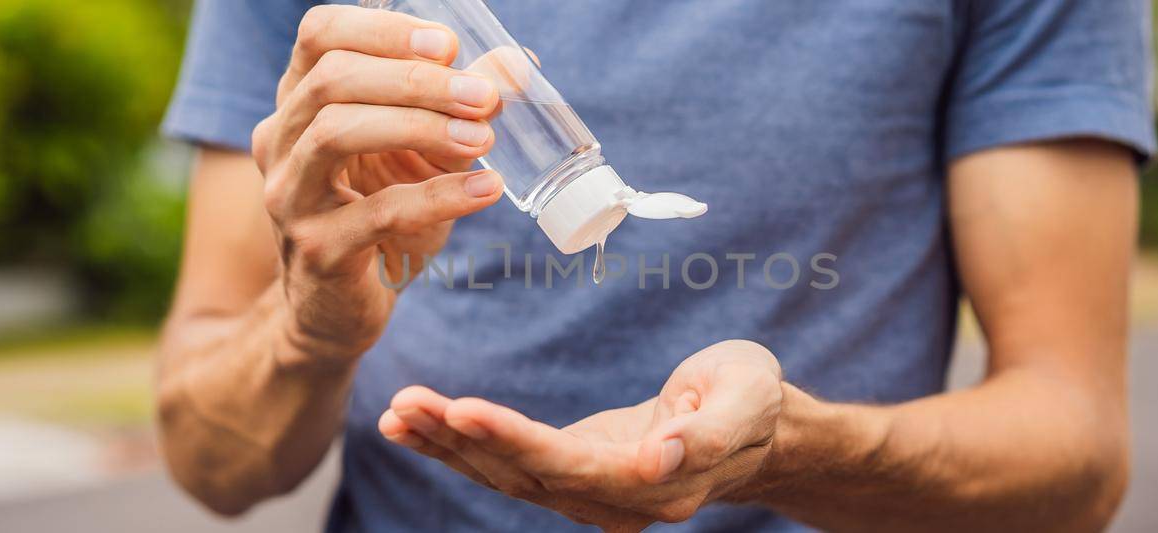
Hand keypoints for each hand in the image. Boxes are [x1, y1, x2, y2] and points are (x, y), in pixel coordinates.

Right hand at [252, 5, 505, 366]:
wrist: (338, 308)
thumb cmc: (379, 215)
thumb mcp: (420, 151)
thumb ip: (460, 104)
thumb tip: (521, 64)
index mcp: (299, 102)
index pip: (320, 34)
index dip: (383, 28)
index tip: (448, 45)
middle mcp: (281, 140)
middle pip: (333, 78)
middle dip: (416, 80)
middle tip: (483, 96)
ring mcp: (290, 196)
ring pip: (336, 131)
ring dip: (420, 125)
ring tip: (482, 136)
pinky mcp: (317, 250)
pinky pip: (378, 212)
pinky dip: (440, 196)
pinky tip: (486, 188)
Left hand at [378, 340, 784, 530]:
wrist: (760, 431)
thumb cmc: (753, 400)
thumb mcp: (747, 400)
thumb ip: (704, 434)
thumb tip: (656, 459)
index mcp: (656, 485)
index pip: (569, 465)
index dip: (513, 442)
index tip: (461, 410)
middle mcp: (615, 501)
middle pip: (524, 475)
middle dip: (459, 441)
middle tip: (405, 404)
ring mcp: (591, 495)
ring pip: (506, 475)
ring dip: (446, 445)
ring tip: (397, 412)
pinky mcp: (573, 475)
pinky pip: (508, 464)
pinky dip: (459, 446)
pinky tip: (416, 424)